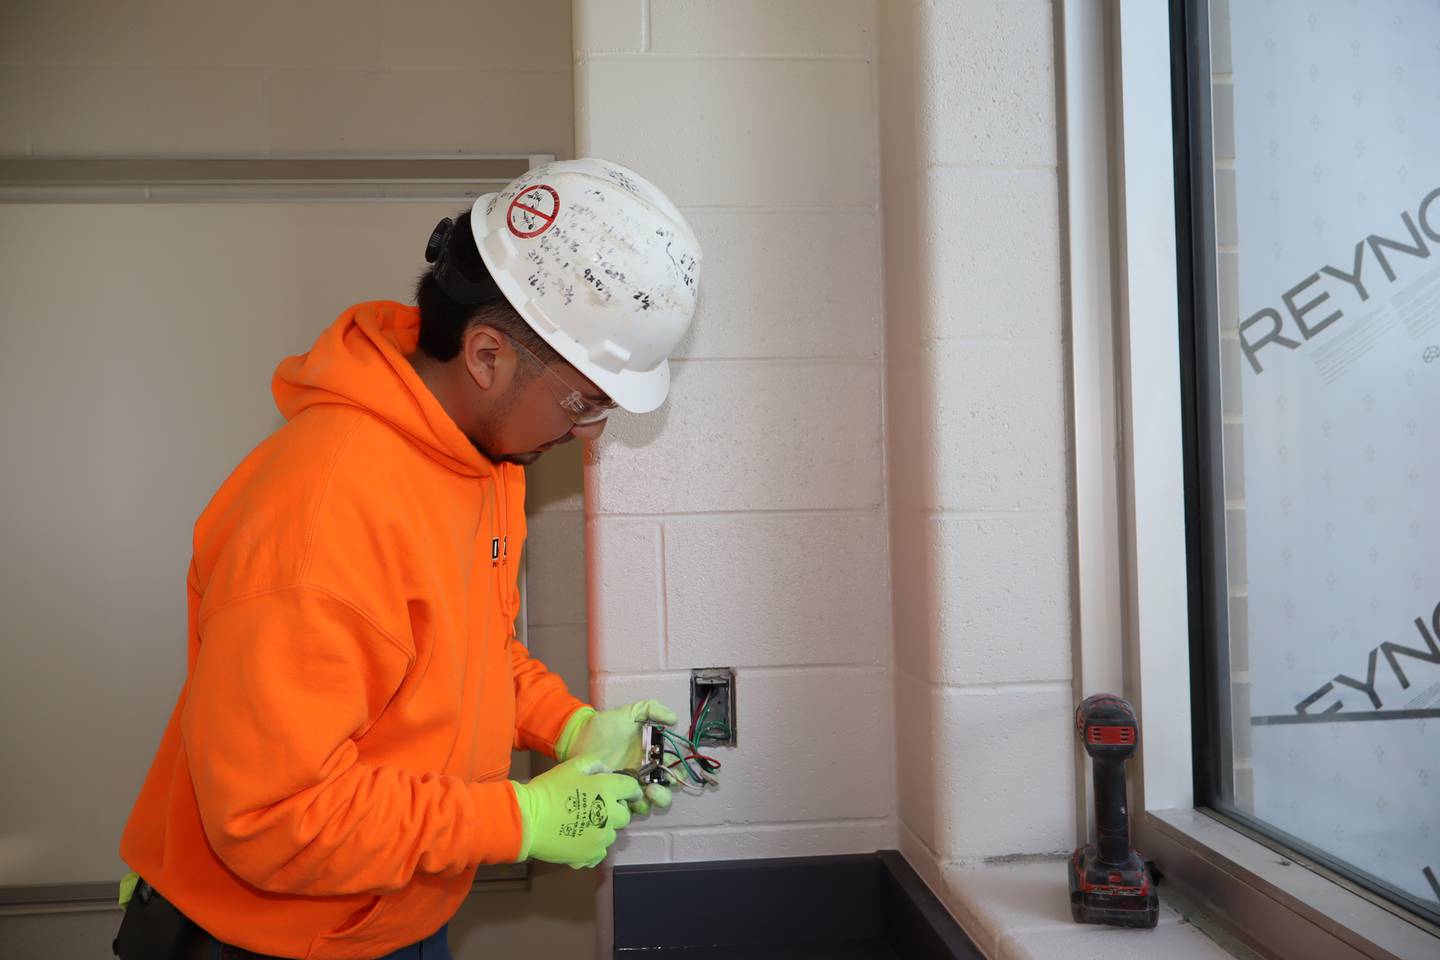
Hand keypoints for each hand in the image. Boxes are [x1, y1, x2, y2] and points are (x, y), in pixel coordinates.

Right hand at [510, 756, 642, 868]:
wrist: (526, 820)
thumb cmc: (548, 789)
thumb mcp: (571, 767)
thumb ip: (594, 764)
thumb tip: (607, 771)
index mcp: (607, 791)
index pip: (631, 789)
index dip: (631, 790)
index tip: (626, 793)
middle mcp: (609, 816)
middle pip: (625, 816)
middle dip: (616, 810)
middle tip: (597, 807)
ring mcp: (600, 839)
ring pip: (611, 835)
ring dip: (603, 829)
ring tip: (584, 825)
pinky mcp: (589, 856)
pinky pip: (599, 852)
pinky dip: (592, 847)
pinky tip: (579, 840)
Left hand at [558, 700, 678, 813]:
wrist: (579, 736)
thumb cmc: (607, 725)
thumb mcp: (631, 712)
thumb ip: (653, 710)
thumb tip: (674, 719)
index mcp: (653, 757)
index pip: (674, 769)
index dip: (678, 772)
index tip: (669, 767)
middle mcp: (646, 774)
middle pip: (666, 790)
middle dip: (665, 792)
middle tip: (654, 786)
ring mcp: (631, 786)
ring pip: (650, 803)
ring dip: (653, 800)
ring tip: (645, 792)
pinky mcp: (616, 795)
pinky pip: (629, 808)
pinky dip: (632, 806)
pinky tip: (626, 797)